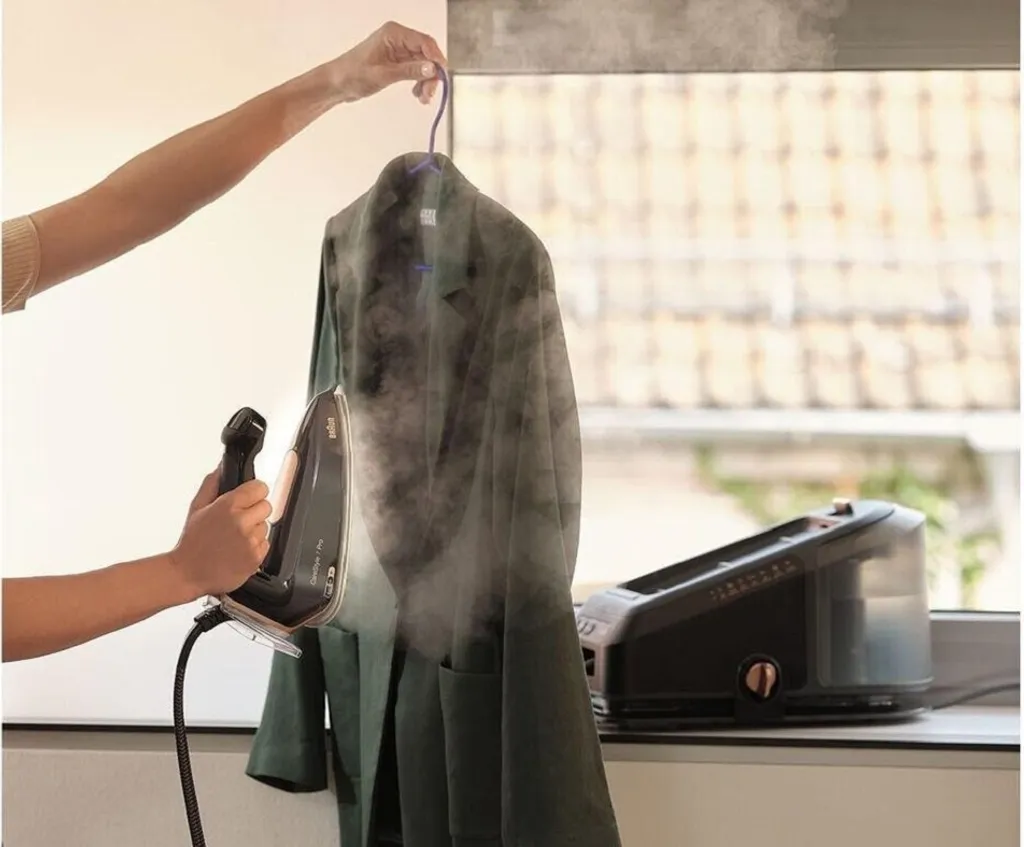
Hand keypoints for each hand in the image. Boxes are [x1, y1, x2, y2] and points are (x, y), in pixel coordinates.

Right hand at [169, 467, 271, 600]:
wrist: (187, 573)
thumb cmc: (192, 542)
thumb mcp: (197, 507)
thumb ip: (212, 484)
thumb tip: (221, 468)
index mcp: (228, 506)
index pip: (260, 487)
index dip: (254, 493)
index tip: (248, 499)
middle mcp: (242, 521)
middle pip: (267, 506)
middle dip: (254, 511)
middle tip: (238, 521)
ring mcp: (251, 540)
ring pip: (266, 526)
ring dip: (255, 530)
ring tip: (234, 538)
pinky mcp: (256, 557)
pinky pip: (266, 545)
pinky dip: (255, 547)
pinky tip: (238, 550)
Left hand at [329, 21, 446, 105]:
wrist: (337, 84)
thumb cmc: (353, 74)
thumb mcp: (383, 74)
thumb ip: (409, 71)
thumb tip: (431, 69)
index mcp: (394, 34)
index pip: (425, 42)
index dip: (436, 59)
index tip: (441, 77)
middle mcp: (398, 39)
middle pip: (426, 54)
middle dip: (431, 74)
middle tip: (429, 93)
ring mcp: (398, 51)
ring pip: (423, 64)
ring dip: (426, 81)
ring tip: (422, 98)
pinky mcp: (397, 62)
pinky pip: (416, 71)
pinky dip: (419, 83)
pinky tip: (417, 94)